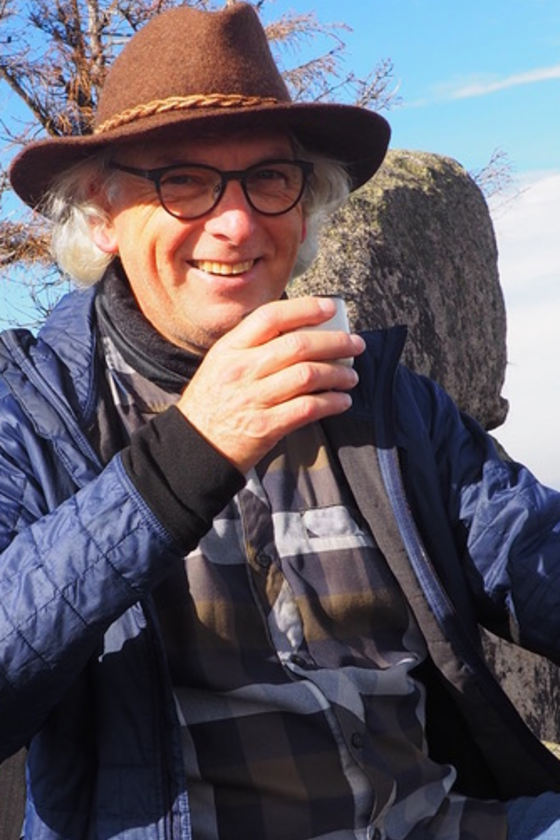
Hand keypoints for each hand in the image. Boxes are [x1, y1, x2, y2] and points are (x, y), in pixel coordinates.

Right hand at [176, 296, 364, 472]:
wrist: (195, 445)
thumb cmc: (213, 402)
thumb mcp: (221, 364)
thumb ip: (252, 346)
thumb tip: (299, 329)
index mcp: (230, 349)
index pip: (271, 317)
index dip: (305, 309)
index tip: (330, 308)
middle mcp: (242, 370)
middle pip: (297, 345)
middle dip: (335, 342)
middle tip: (355, 344)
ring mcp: (254, 399)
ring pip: (308, 376)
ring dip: (338, 374)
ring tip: (350, 376)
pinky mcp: (266, 427)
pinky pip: (308, 408)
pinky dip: (332, 403)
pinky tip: (342, 401)